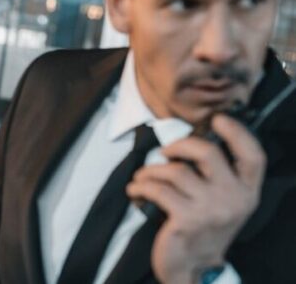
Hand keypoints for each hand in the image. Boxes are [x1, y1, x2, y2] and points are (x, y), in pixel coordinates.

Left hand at [127, 114, 265, 282]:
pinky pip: (158, 189)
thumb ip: (217, 176)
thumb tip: (188, 143)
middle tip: (165, 152)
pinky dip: (141, 186)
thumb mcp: (222, 203)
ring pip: (176, 171)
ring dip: (152, 170)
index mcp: (247, 192)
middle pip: (207, 152)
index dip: (237, 133)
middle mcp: (234, 199)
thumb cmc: (202, 228)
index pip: (253, 156)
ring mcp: (211, 210)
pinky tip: (135, 189)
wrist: (193, 267)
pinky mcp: (186, 219)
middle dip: (179, 145)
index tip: (218, 119)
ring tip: (143, 177)